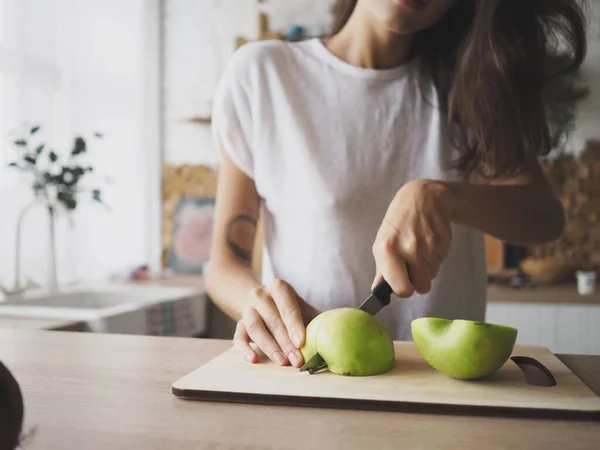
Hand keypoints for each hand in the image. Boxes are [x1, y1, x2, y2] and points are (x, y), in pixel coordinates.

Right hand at [233, 279, 318, 367]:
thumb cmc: (288, 307)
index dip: (294, 325)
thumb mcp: (301, 307)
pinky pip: (238, 336)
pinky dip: (245, 349)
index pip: (288, 307)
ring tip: (281, 362)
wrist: (261, 301)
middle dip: (286, 342)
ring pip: (255, 328)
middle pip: (273, 320)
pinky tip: (253, 359)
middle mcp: (260, 295)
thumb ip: (315, 318)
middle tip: (297, 360)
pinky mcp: (238, 324)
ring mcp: (247, 309)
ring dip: (269, 347)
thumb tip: (335, 332)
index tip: (302, 342)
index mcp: (279, 288)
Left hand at [372, 179, 452, 295]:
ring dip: (426, 268)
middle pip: (422, 287)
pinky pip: (441, 263)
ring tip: (419, 250)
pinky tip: (428, 242)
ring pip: (432, 275)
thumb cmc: (398, 223)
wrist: (423, 197)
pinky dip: (435, 257)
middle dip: (418, 281)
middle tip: (412, 267)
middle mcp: (411, 248)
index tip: (402, 283)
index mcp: (389, 249)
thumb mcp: (382, 241)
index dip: (403, 290)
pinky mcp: (445, 242)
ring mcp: (430, 245)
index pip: (402, 288)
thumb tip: (378, 290)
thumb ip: (382, 269)